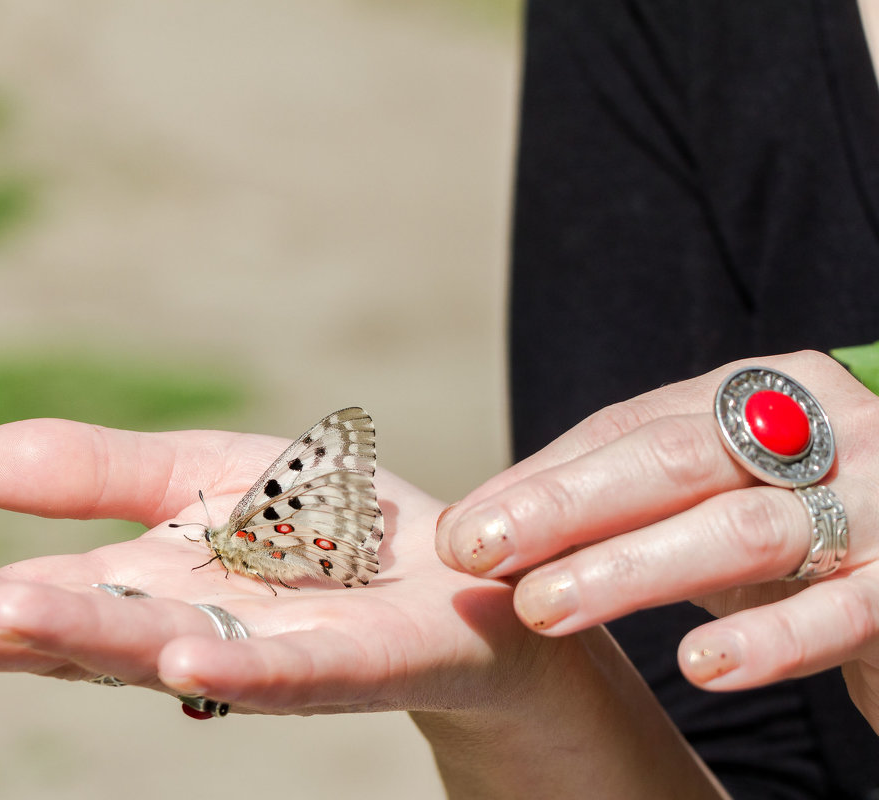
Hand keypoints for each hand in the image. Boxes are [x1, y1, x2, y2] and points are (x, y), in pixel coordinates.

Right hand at [0, 416, 725, 795]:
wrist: (453, 576)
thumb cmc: (321, 530)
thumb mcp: (202, 476)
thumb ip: (99, 474)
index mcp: (148, 588)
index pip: (40, 598)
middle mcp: (192, 634)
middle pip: (80, 634)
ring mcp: (268, 658)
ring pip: (167, 655)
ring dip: (86, 640)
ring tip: (3, 616)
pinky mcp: (357, 663)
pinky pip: (293, 669)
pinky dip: (238, 667)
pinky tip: (182, 654)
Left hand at [437, 350, 878, 729]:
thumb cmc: (802, 533)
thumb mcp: (708, 502)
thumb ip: (613, 502)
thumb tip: (473, 526)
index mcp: (758, 394)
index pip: (630, 429)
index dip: (541, 480)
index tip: (460, 529)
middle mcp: (821, 429)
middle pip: (676, 460)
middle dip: (566, 507)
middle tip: (477, 553)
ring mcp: (875, 500)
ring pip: (742, 530)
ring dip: (632, 570)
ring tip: (545, 608)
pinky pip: (841, 611)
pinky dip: (769, 638)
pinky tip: (702, 665)